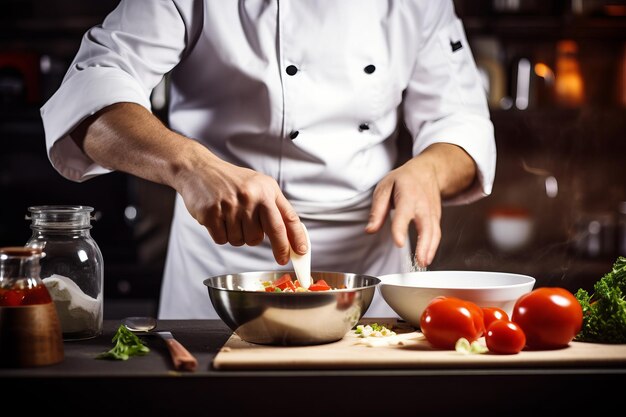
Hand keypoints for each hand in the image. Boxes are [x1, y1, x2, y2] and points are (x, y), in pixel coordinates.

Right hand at [174, 145, 306, 264]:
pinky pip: (223, 240)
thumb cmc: (232, 181)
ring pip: (243, 241)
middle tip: (275, 252)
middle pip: (264, 236)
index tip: (301, 253)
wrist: (199, 169)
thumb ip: (276, 208)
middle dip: (275, 248)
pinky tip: (220, 219)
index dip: (295, 239)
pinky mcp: (211, 214)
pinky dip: (222, 235)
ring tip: (233, 218)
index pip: (286, 219)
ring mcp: (230, 206)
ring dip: (239, 236)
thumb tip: (292, 236)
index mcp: (266, 190)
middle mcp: (250, 197)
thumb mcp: (260, 186)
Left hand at [366, 143, 475, 267]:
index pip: (404, 214)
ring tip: (423, 263)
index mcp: (408, 195)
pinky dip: (433, 247)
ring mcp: (432, 212)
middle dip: (424, 244)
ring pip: (434, 232)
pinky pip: (436, 233)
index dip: (401, 228)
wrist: (427, 171)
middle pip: (426, 226)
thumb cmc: (404, 179)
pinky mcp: (436, 217)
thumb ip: (377, 209)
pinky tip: (427, 257)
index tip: (399, 242)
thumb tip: (370, 229)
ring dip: (430, 249)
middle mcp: (423, 205)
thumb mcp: (385, 187)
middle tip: (419, 260)